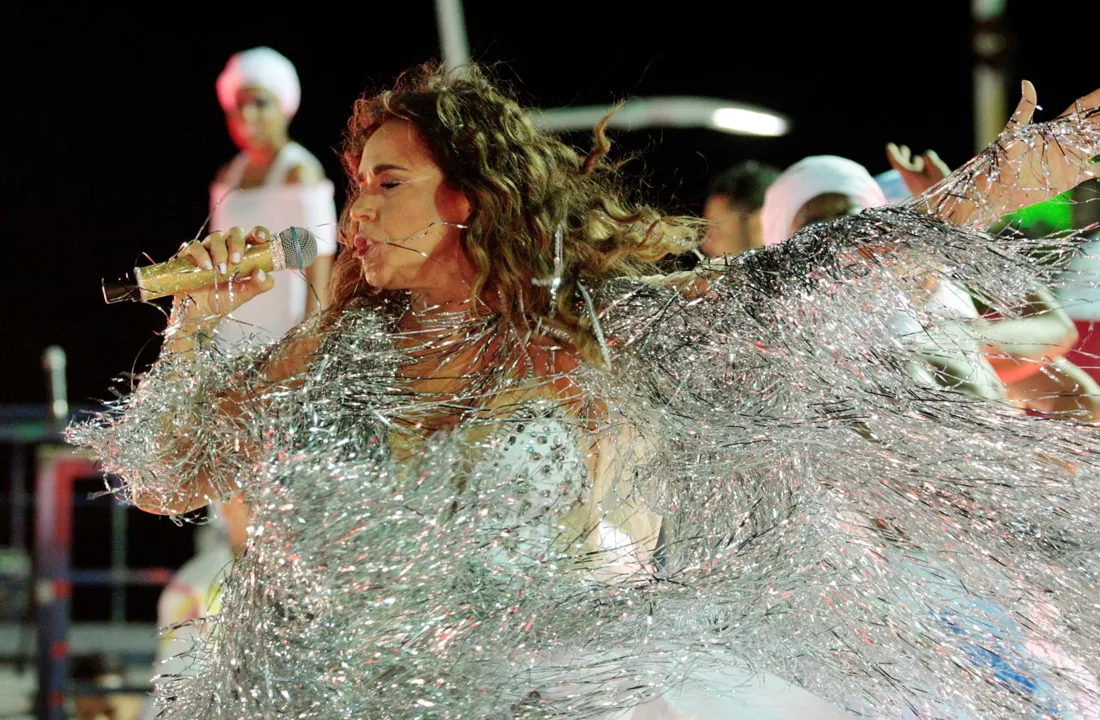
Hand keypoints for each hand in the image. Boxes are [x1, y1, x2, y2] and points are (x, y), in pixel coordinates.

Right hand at [171, 226, 275, 328]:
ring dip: (220, 252)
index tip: (260, 238)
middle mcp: (227, 247)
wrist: (199, 311)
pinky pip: (195, 246)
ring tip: (221, 270)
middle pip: (235, 232)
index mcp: (243, 254)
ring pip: (215, 237)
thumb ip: (259, 285)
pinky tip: (206, 267)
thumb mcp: (244, 294)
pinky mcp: (190, 254)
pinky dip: (202, 255)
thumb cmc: (223, 298)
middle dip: (237, 244)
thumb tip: (261, 272)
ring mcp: (208, 249)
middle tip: (236, 261)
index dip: (259, 232)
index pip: (253, 236)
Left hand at [886, 143, 949, 194]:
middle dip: (902, 157)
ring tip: (912, 155)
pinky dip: (918, 168)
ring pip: (910, 172)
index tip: (889, 145)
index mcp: (910, 176)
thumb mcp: (938, 171)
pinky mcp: (921, 190)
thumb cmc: (942, 190)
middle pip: (902, 167)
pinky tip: (922, 163)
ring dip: (911, 162)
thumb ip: (931, 161)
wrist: (945, 210)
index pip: (898, 163)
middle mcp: (910, 181)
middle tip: (902, 148)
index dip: (894, 154)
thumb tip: (925, 155)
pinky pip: (917, 176)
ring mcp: (915, 186)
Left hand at [932, 81, 1099, 224]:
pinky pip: (1095, 171)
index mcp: (1055, 129)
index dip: (1097, 99)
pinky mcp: (1069, 179)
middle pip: (1097, 125)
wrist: (995, 191)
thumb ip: (1024, 111)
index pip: (1083, 108)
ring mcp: (1070, 160)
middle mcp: (1066, 142)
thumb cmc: (1000, 161)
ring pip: (1099, 146)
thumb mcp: (1012, 134)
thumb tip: (1026, 83)